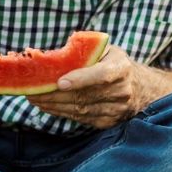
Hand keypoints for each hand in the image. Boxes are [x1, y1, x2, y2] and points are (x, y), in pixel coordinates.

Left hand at [26, 44, 146, 128]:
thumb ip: (83, 49)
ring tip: (34, 99)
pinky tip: (47, 106)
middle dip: (55, 95)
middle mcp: (122, 91)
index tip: (59, 82)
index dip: (81, 79)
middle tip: (32, 91)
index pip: (102, 75)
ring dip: (54, 105)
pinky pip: (81, 118)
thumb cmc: (112, 62)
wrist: (139, 87)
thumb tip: (48, 55)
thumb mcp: (104, 49)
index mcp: (122, 67)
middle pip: (85, 96)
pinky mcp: (108, 122)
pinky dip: (61, 112)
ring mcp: (117, 109)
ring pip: (80, 110)